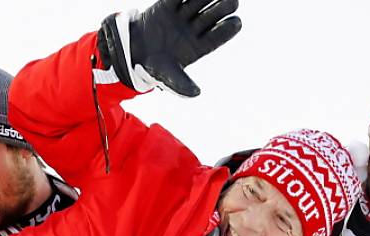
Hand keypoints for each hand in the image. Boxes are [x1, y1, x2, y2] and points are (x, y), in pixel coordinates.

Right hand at [98, 0, 241, 96]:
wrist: (133, 53)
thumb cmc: (156, 68)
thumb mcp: (168, 78)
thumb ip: (182, 86)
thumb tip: (196, 93)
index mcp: (200, 45)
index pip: (219, 35)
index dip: (229, 28)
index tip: (236, 22)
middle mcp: (195, 28)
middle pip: (215, 13)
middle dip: (223, 6)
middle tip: (231, 2)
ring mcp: (183, 14)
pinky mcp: (168, 4)